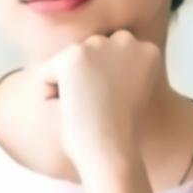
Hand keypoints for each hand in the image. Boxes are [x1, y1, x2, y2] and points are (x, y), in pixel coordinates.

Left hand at [35, 29, 162, 176]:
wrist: (113, 151)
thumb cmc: (118, 133)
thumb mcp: (128, 91)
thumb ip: (115, 68)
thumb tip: (87, 61)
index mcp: (147, 50)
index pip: (105, 57)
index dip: (103, 87)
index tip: (115, 105)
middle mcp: (126, 40)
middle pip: (84, 56)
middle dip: (84, 82)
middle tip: (100, 109)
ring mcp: (99, 46)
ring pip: (64, 64)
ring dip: (68, 88)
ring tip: (87, 109)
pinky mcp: (74, 57)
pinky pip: (45, 75)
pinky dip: (50, 95)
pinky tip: (71, 109)